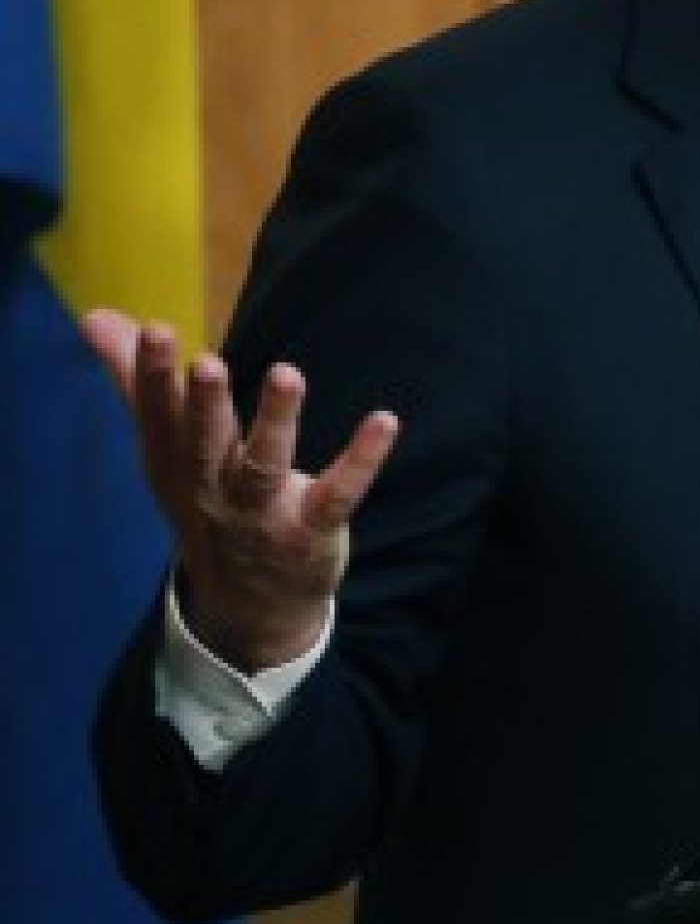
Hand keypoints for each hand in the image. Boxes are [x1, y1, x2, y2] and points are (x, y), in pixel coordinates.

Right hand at [84, 308, 400, 672]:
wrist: (248, 606)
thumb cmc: (205, 501)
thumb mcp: (166, 449)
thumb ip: (137, 381)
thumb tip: (93, 317)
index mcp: (175, 466)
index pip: (158, 419)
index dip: (152, 377)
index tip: (154, 329)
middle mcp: (213, 490)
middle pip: (205, 446)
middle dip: (204, 406)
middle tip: (206, 362)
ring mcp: (263, 515)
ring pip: (266, 467)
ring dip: (277, 423)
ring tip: (287, 374)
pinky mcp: (311, 530)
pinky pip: (337, 496)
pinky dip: (360, 462)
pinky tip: (383, 421)